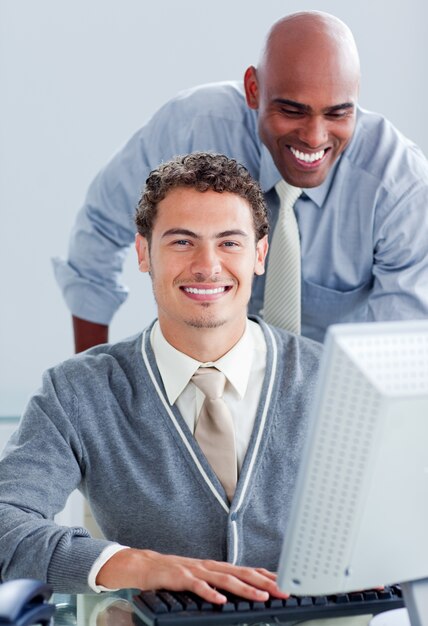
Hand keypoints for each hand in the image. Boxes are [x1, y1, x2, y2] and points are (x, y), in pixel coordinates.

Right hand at [96, 549, 287, 603]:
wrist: (146, 566)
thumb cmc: (175, 574)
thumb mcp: (202, 577)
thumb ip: (220, 583)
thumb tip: (242, 591)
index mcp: (217, 567)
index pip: (247, 570)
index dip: (267, 576)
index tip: (285, 582)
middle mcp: (210, 566)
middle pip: (242, 573)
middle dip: (265, 582)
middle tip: (283, 591)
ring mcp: (196, 570)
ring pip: (224, 579)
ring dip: (245, 588)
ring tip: (261, 596)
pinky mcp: (181, 578)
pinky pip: (197, 586)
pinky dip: (209, 593)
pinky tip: (220, 600)